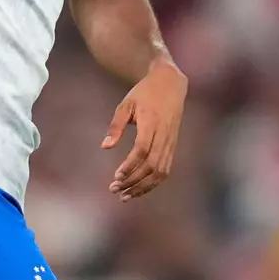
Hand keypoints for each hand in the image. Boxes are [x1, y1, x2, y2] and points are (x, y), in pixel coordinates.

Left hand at [101, 60, 186, 201]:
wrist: (171, 84)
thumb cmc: (144, 92)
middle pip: (151, 165)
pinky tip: (139, 188)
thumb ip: (116, 126)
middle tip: (115, 189)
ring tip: (126, 195)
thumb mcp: (126, 104)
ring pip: (160, 171)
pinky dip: (153, 182)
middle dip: (133, 181)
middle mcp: (163, 134)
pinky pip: (166, 169)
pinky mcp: (173, 146)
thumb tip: (105, 146)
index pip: (142, 150)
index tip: (116, 176)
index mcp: (151, 122)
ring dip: (143, 186)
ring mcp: (170, 141)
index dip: (130, 165)